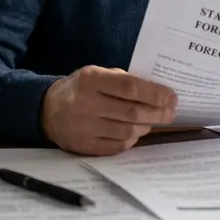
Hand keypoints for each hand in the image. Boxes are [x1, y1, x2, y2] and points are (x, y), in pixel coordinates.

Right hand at [41, 66, 177, 155]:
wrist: (48, 110)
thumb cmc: (81, 89)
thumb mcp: (97, 74)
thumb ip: (123, 81)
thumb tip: (158, 93)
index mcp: (90, 80)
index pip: (130, 88)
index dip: (154, 94)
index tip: (171, 97)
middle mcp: (86, 104)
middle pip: (132, 113)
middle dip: (157, 113)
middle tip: (170, 112)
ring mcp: (84, 127)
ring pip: (127, 131)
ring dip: (146, 127)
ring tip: (152, 121)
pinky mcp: (84, 146)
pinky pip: (117, 146)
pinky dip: (131, 139)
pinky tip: (135, 132)